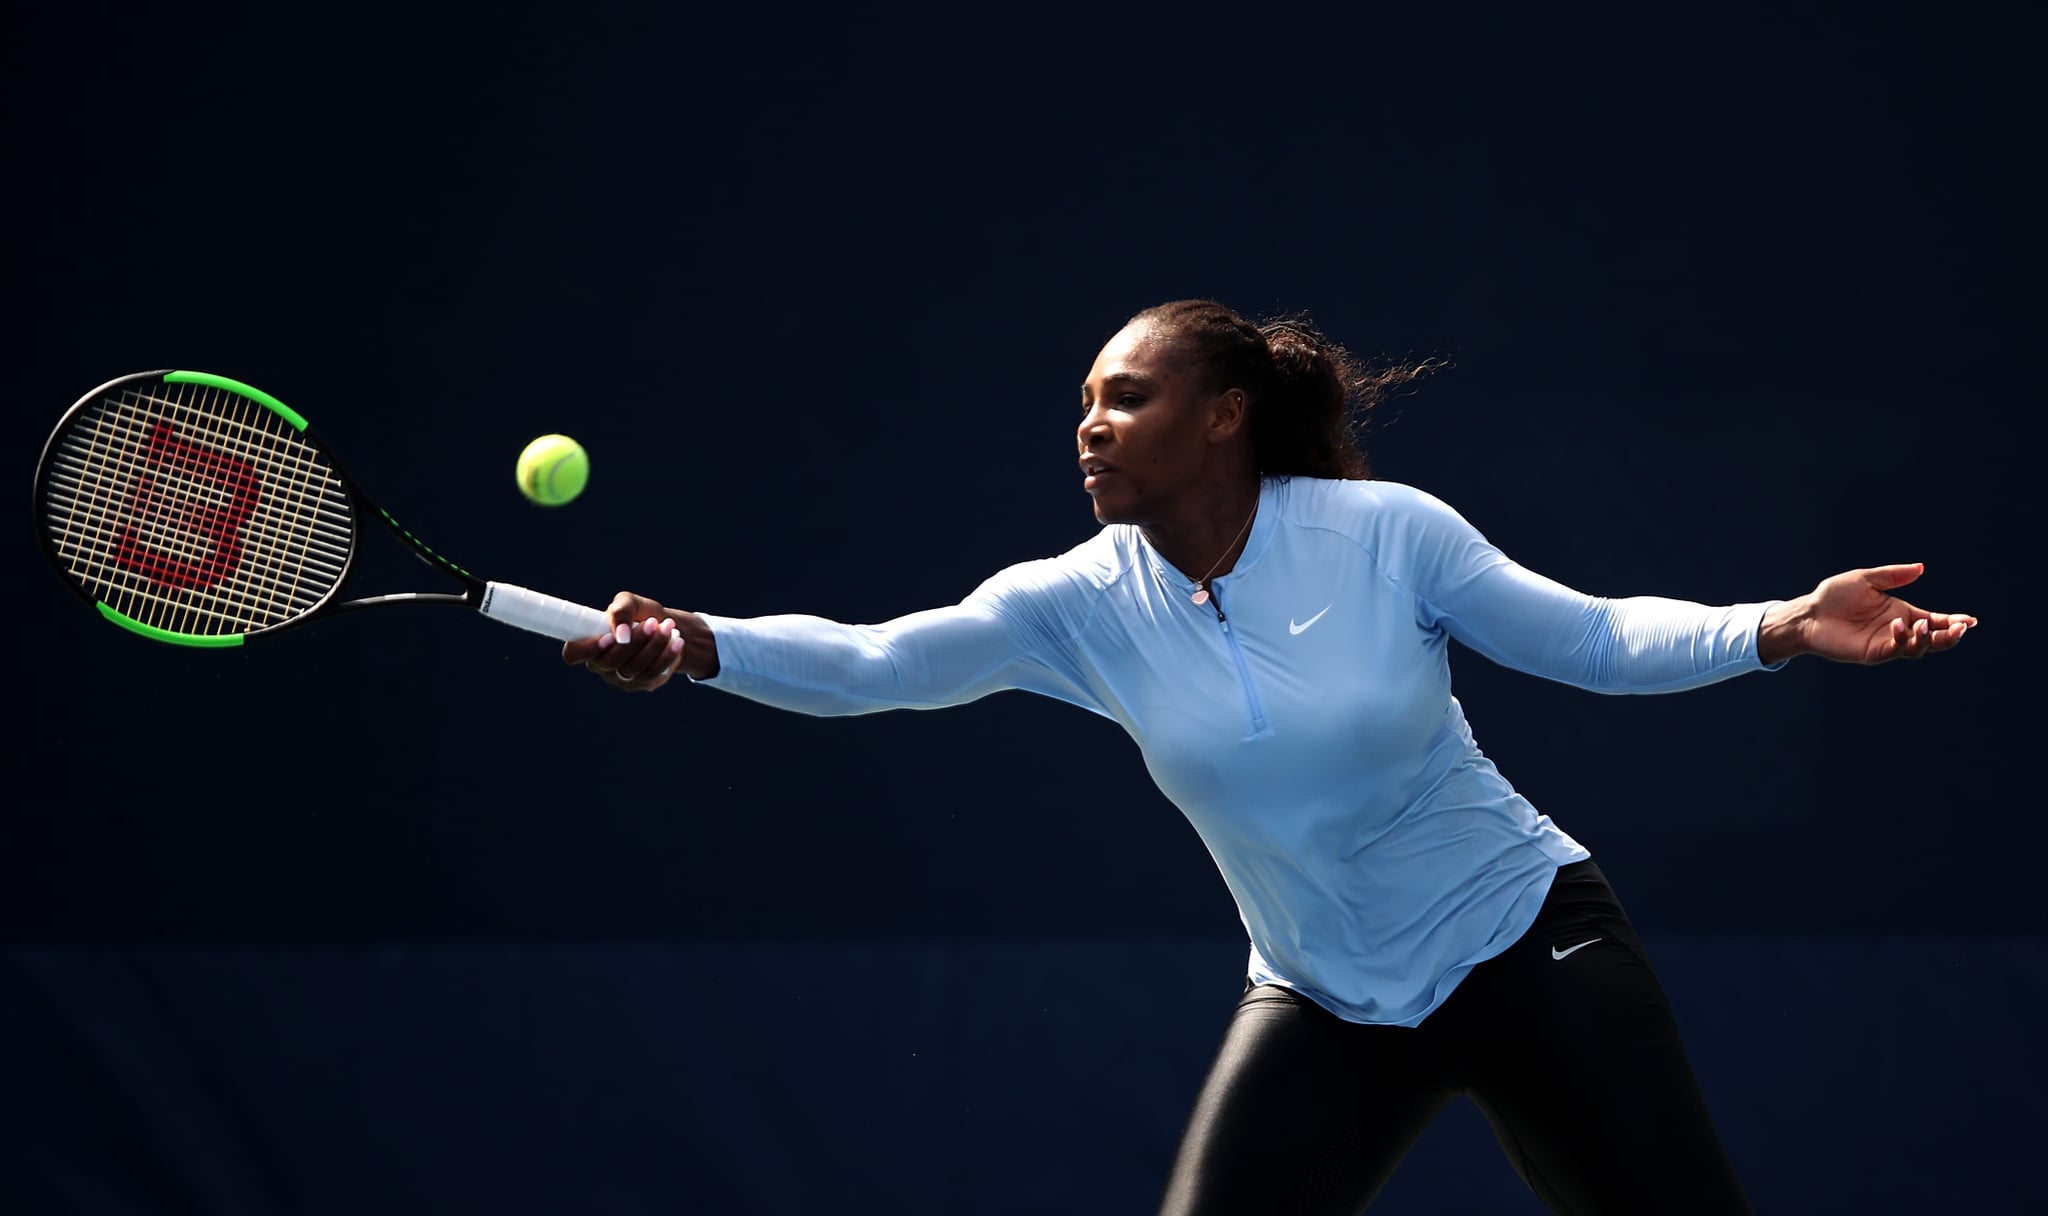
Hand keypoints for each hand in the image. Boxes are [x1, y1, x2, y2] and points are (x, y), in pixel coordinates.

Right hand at [561, 591, 691, 691]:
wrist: (666, 627)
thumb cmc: (639, 614)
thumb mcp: (629, 602)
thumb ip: (620, 610)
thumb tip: (620, 633)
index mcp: (589, 644)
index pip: (573, 654)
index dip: (587, 649)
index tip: (609, 636)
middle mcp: (602, 666)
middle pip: (610, 661)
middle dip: (634, 641)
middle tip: (652, 622)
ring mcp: (622, 678)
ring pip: (634, 668)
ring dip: (654, 645)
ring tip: (668, 626)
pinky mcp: (644, 683)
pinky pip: (653, 674)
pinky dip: (666, 656)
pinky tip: (677, 641)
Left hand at [1763, 563, 1976, 664]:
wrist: (1810, 613)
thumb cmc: (1834, 595)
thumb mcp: (1866, 579)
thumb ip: (1893, 576)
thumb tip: (1921, 567)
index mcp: (1901, 612)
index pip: (1934, 620)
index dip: (1953, 621)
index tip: (1970, 620)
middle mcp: (1898, 629)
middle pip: (1932, 638)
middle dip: (1949, 635)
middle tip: (1960, 628)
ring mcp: (1886, 643)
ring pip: (1918, 648)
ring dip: (1927, 639)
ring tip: (1924, 625)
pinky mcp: (1873, 653)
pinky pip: (1895, 651)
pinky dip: (1902, 640)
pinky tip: (1898, 626)